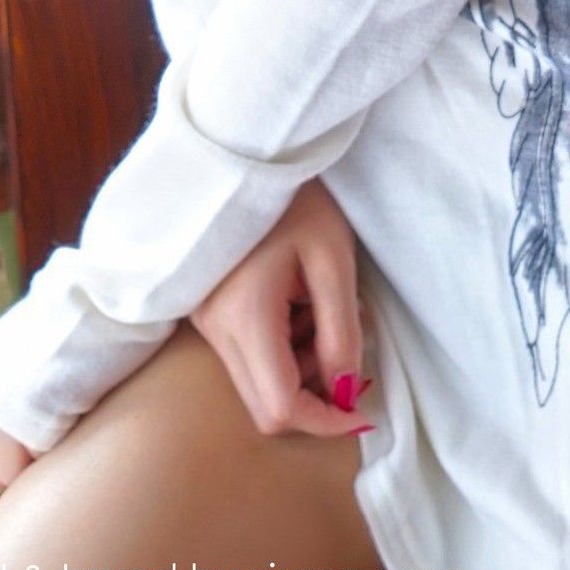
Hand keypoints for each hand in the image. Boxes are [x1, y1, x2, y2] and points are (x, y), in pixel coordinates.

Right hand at [189, 177, 373, 439]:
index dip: (327, 419)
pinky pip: (246, 356)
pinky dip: (282, 350)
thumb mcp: (332, 259)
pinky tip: (301, 306)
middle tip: (350, 359)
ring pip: (255, 383)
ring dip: (299, 371)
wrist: (246, 150)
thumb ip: (341, 331)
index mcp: (244, 316)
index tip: (364, 407)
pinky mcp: (206, 310)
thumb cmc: (296, 197)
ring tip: (325, 315)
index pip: (279, 407)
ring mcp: (204, 321)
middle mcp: (214, 328)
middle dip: (315, 397)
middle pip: (264, 406)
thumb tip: (347, 390)